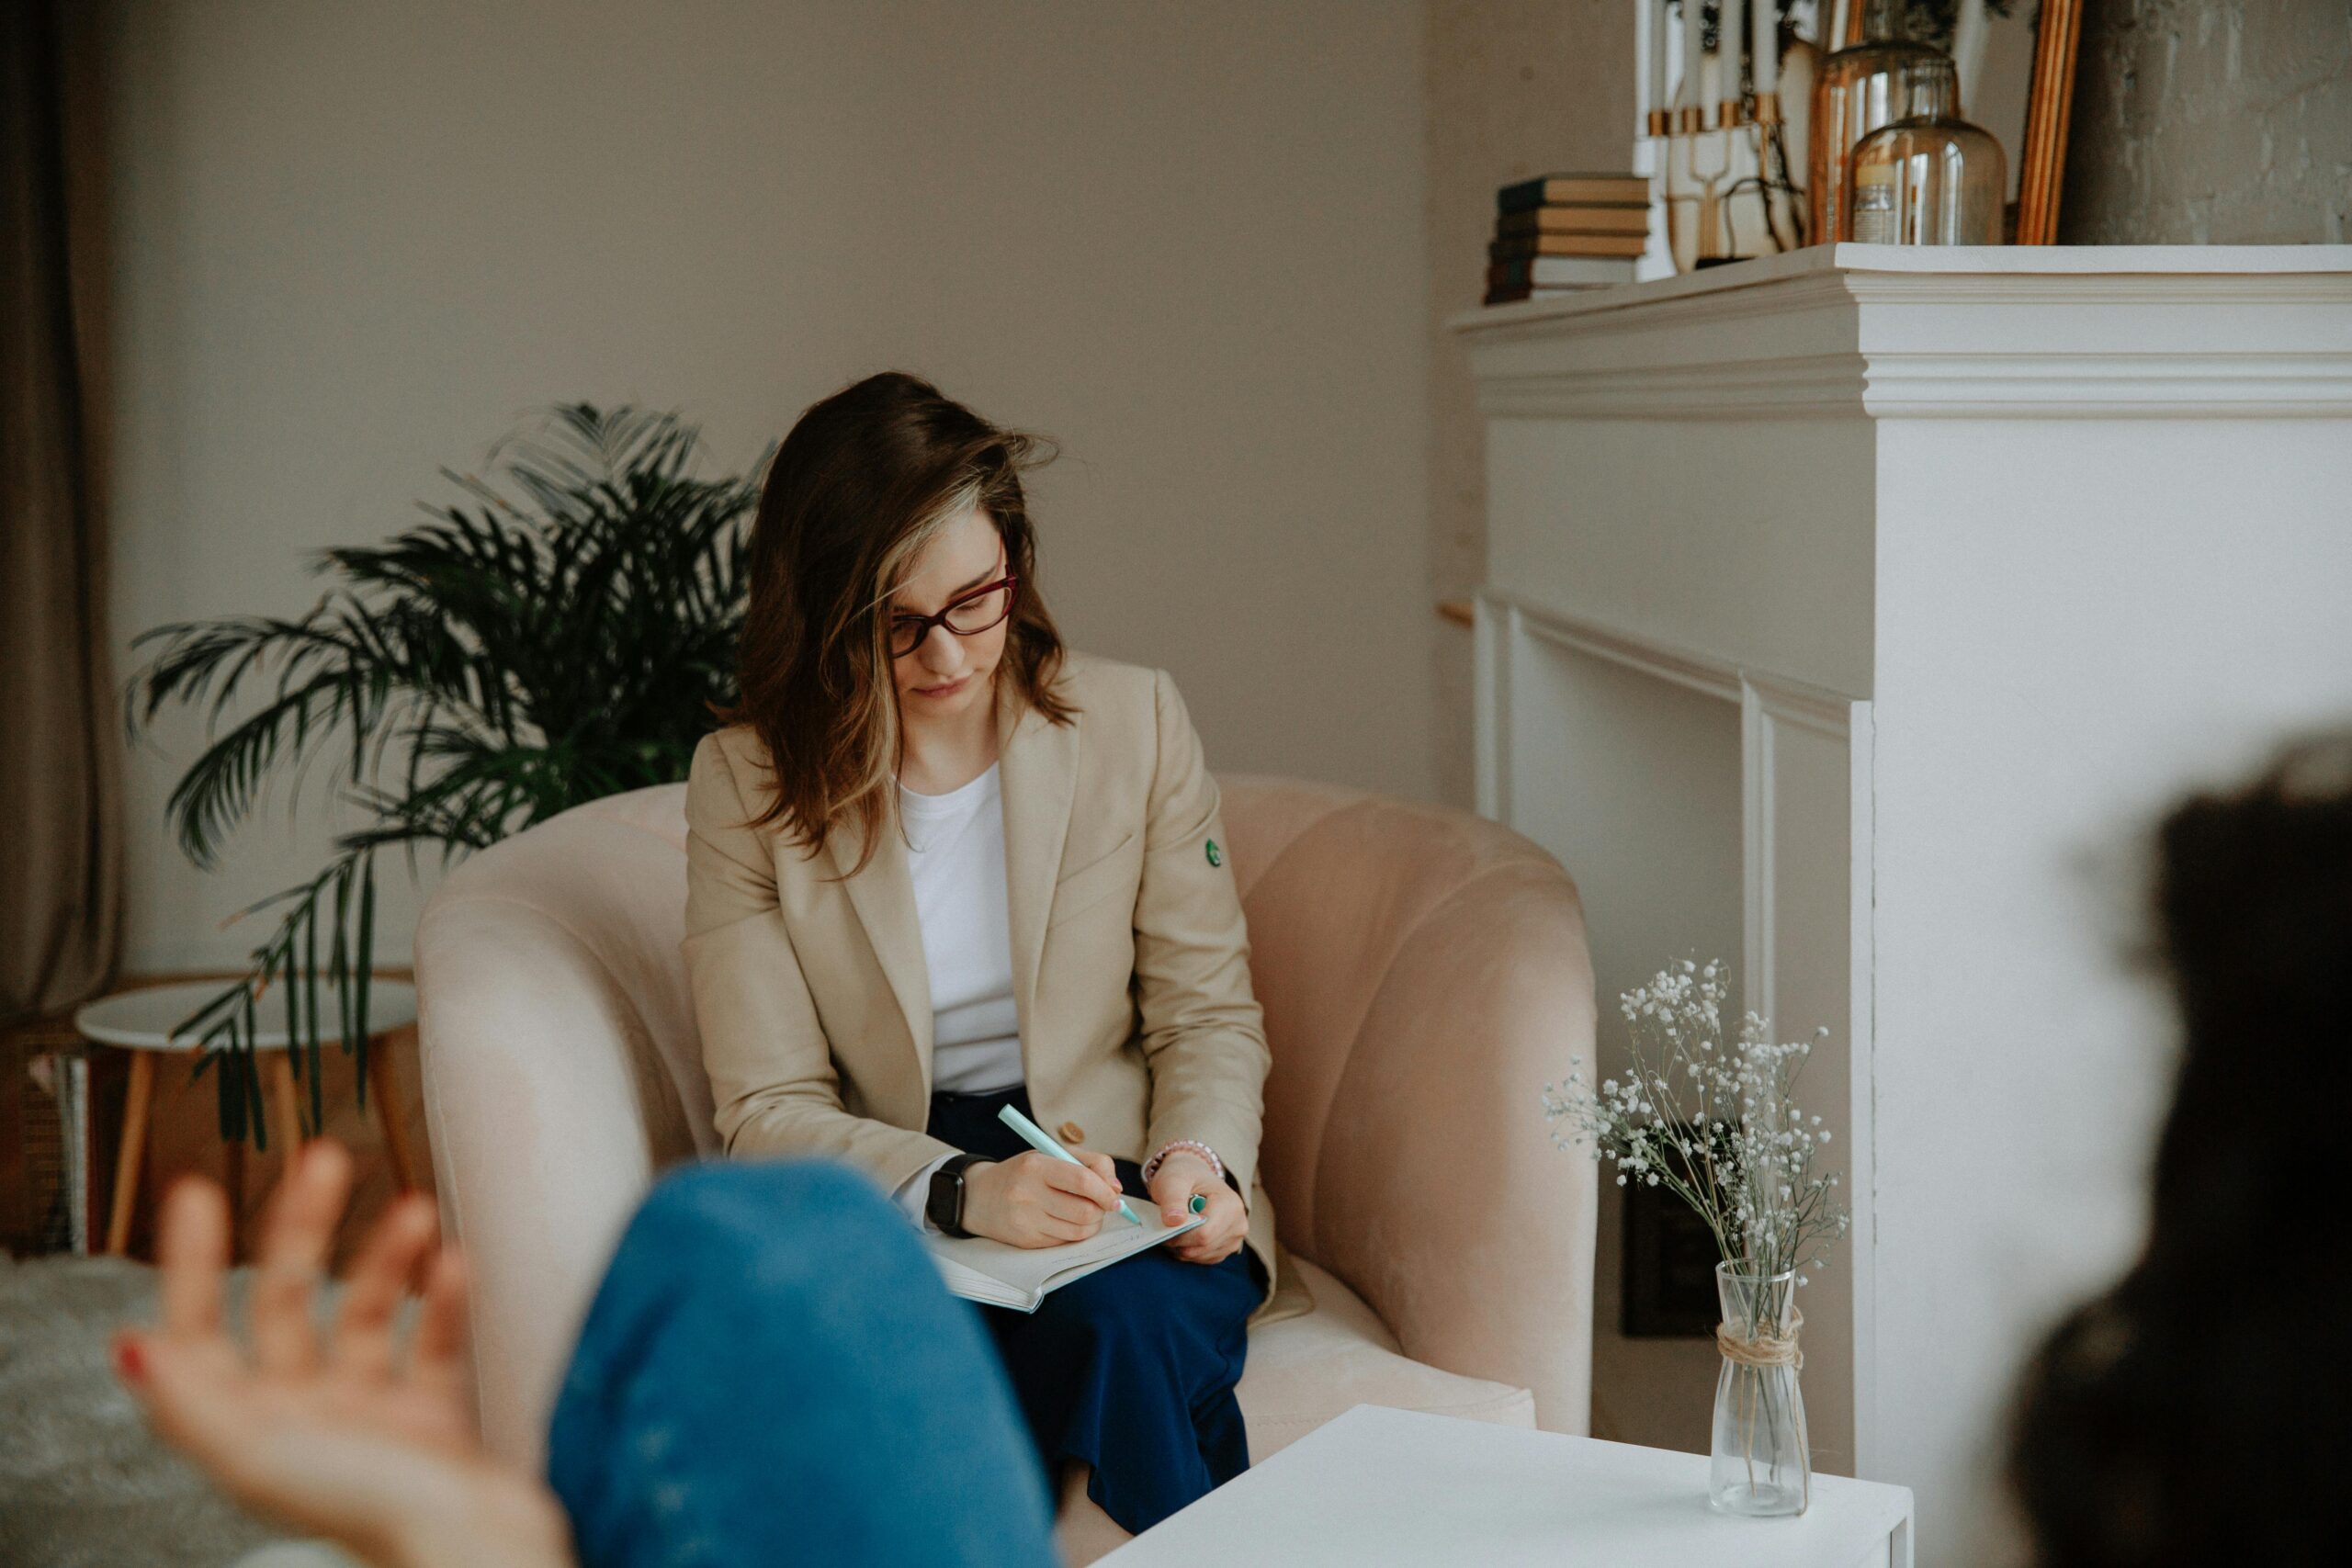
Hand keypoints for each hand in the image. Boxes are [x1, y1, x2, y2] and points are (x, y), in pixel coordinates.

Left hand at [109, 1139, 574, 1567]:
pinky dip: (445, 1300)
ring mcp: (370, 1418)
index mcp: (250, 1430)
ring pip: (367, 1312)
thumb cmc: (372, 1515)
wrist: (478, 1550)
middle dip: (302, 1228)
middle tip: (322, 1163)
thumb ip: (192, 1400)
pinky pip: (434, 1343)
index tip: (199, 1194)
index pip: (199, 1330)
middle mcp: (304, 1419)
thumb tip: (132, 1345)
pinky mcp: (433, 1421)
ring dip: (386, 1255)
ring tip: (411, 1211)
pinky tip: (453, 1264)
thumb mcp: (260, 1453)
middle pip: (287, 1303)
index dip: (192, 1261)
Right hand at [961, 1150, 1122, 1247]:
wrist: (978, 1196)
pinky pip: (1065, 1242)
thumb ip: (1089, 1164)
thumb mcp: (1050, 1155)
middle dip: (1101, 1210)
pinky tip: (1068, 1222)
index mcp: (1036, 1167)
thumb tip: (1116, 1189)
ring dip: (1093, 1224)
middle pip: (1084, 1211)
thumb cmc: (1022, 1173)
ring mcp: (1026, 1221)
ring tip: (1087, 1212)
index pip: (1082, 1180)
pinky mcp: (1027, 1242)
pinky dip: (1075, 1233)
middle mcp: (1028, 1195)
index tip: (1114, 1196)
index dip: (1105, 1191)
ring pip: (1078, 1231)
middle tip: (1102, 1204)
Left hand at [1146, 1152, 1246, 1264]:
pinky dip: (1189, 1251)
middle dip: (1179, 1242)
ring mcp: (1235, 1238)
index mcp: (1230, 1205)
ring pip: (1201, 1256)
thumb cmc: (1184, 1176)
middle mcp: (1238, 1223)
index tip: (1165, 1226)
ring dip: (1182, 1247)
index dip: (1180, 1236)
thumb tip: (1174, 1221)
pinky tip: (1184, 1234)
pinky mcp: (1227, 1248)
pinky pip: (1203, 1259)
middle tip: (1166, 1226)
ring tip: (1176, 1227)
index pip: (1204, 1234)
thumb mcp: (1173, 1181)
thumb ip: (1172, 1199)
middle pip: (1203, 1247)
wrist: (1194, 1176)